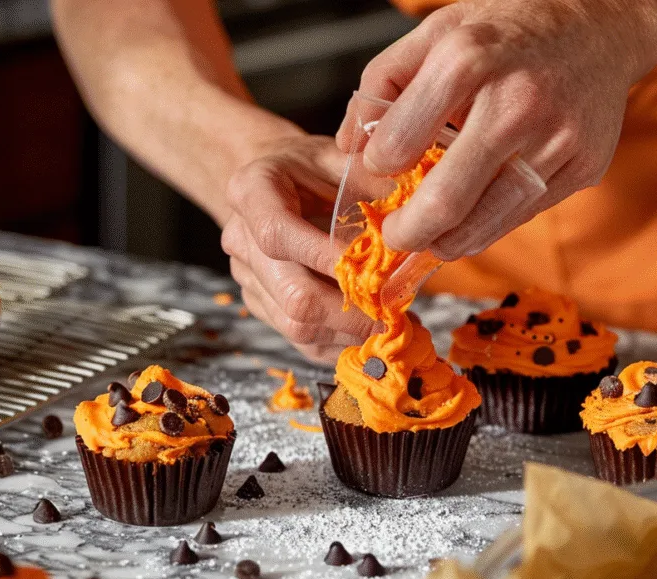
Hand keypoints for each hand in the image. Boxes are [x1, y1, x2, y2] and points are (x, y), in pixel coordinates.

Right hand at [222, 134, 375, 363]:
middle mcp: (241, 239)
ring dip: (348, 332)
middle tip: (394, 313)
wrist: (274, 182)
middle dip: (350, 311)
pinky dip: (339, 343)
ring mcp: (247, 278)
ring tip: (390, 324)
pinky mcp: (261, 304)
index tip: (374, 271)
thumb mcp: (338, 156)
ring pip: (295, 325)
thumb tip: (415, 213)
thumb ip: (369, 179)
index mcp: (251, 192)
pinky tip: (369, 332)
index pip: (278, 235)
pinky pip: (299, 340)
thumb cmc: (309, 167)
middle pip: (292, 295)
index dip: (326, 259)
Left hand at [338, 0, 656, 258]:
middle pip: (445, 203)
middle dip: (407, 234)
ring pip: (485, 225)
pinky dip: (487, 225)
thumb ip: (381, 85)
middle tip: (395, 235)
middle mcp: (516, 102)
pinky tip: (472, 214)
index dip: (378, 170)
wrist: (598, 24)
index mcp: (467, 61)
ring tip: (430, 235)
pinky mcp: (582, 166)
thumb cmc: (504, 32)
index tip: (380, 172)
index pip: (398, 145)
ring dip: (445, 243)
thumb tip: (348, 149)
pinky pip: (519, 217)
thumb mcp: (434, 34)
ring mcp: (556, 139)